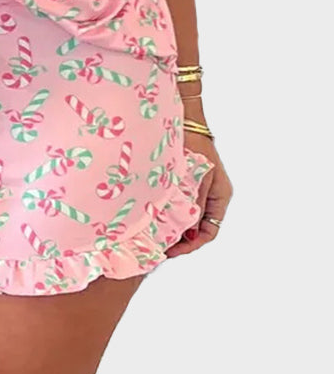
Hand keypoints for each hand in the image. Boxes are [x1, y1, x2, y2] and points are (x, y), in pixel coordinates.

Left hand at [165, 130, 232, 258]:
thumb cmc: (196, 146)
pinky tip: (152, 217)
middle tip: (159, 248)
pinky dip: (167, 214)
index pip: (210, 232)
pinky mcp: (184, 183)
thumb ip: (196, 203)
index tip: (173, 251)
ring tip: (154, 236)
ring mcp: (198, 190)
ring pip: (186, 218)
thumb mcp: (199, 178)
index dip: (192, 245)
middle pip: (197, 229)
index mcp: (221, 196)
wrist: (185, 122)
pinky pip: (178, 205)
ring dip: (173, 228)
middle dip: (180, 240)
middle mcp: (211, 196)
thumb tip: (190, 231)